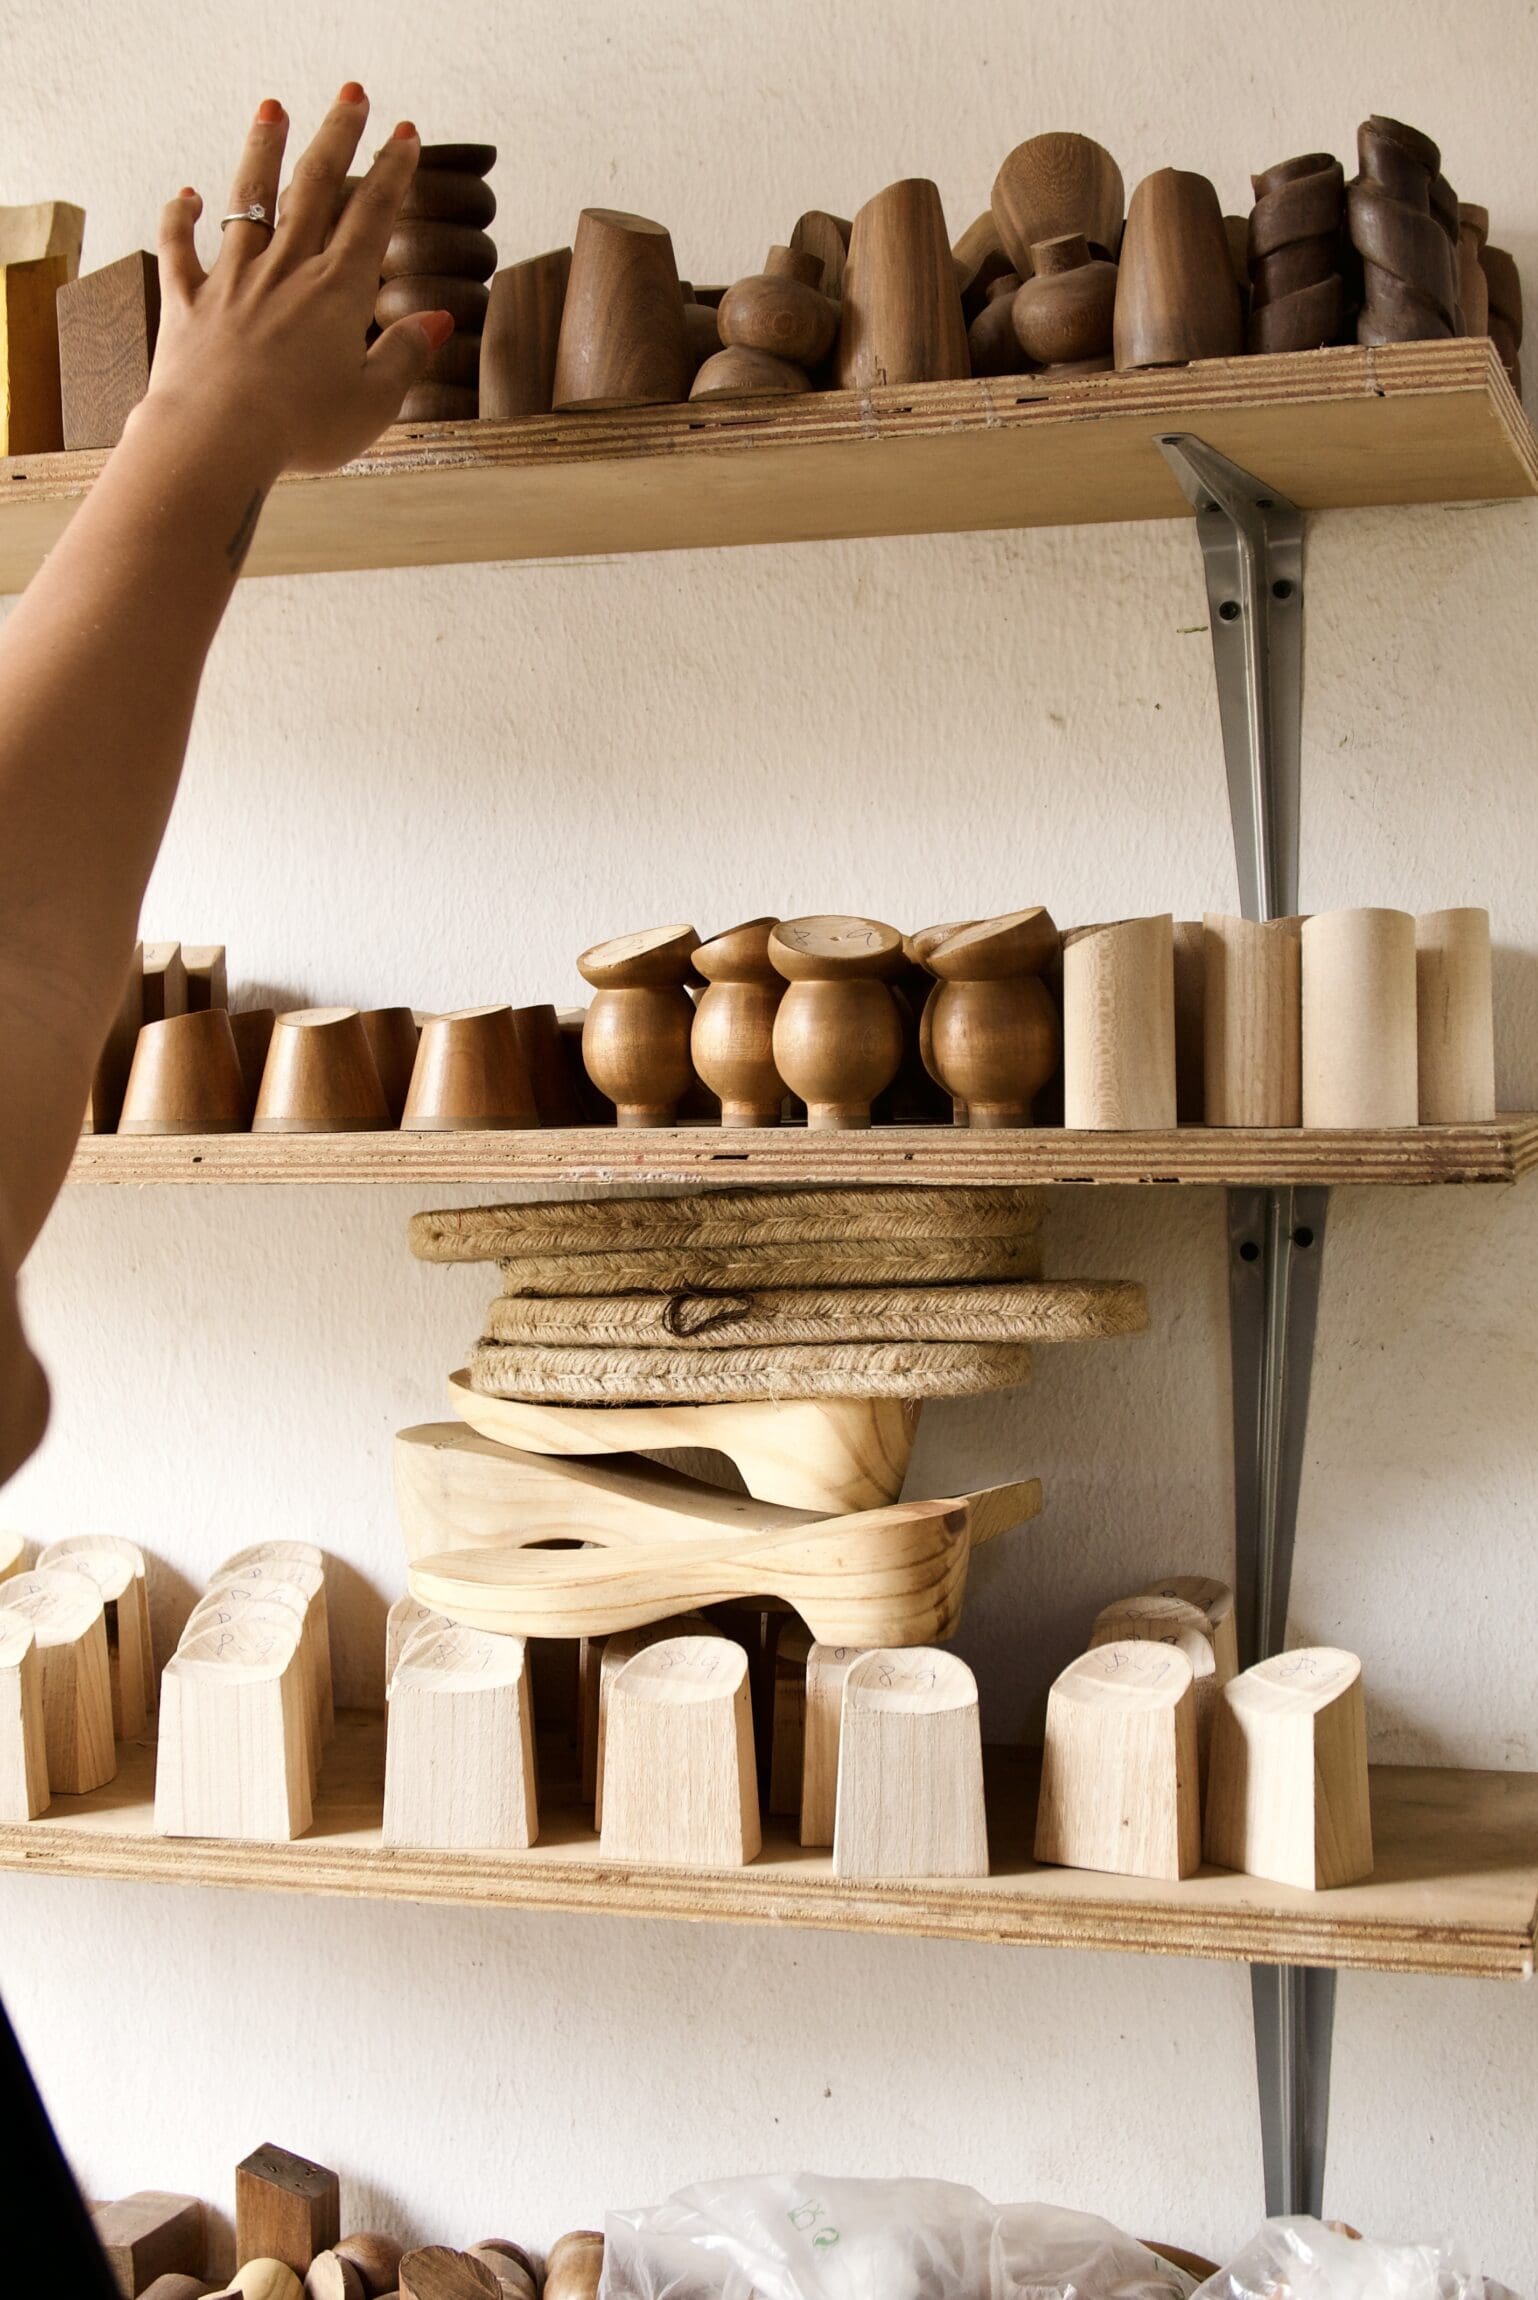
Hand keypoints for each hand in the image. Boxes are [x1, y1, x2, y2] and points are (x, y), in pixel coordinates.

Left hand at [142, 86, 452, 476]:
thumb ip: (405, 357)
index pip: (373, 215)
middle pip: (315, 186)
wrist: (216, 439)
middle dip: (337, 134)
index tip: (404, 134)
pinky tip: (184, 195)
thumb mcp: (373, 403)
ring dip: (262, 149)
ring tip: (272, 109)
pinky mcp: (188, 302)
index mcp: (338, 291)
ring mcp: (233, 280)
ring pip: (249, 199)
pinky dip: (178, 217)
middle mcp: (286, 270)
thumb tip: (438, 321)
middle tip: (352, 93)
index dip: (393, 170)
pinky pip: (179, 249)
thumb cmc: (301, 429)